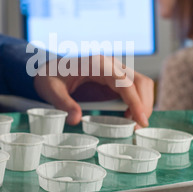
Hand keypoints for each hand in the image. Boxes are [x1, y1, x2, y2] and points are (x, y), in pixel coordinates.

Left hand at [34, 55, 153, 127]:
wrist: (48, 70)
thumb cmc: (49, 77)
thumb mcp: (51, 90)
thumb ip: (63, 104)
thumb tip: (75, 120)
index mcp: (98, 64)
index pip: (125, 82)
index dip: (136, 102)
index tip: (141, 121)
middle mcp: (111, 64)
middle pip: (140, 82)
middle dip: (144, 105)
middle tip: (137, 127)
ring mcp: (115, 71)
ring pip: (141, 85)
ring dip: (143, 104)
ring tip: (132, 124)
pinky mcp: (115, 80)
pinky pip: (133, 89)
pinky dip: (136, 103)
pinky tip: (126, 117)